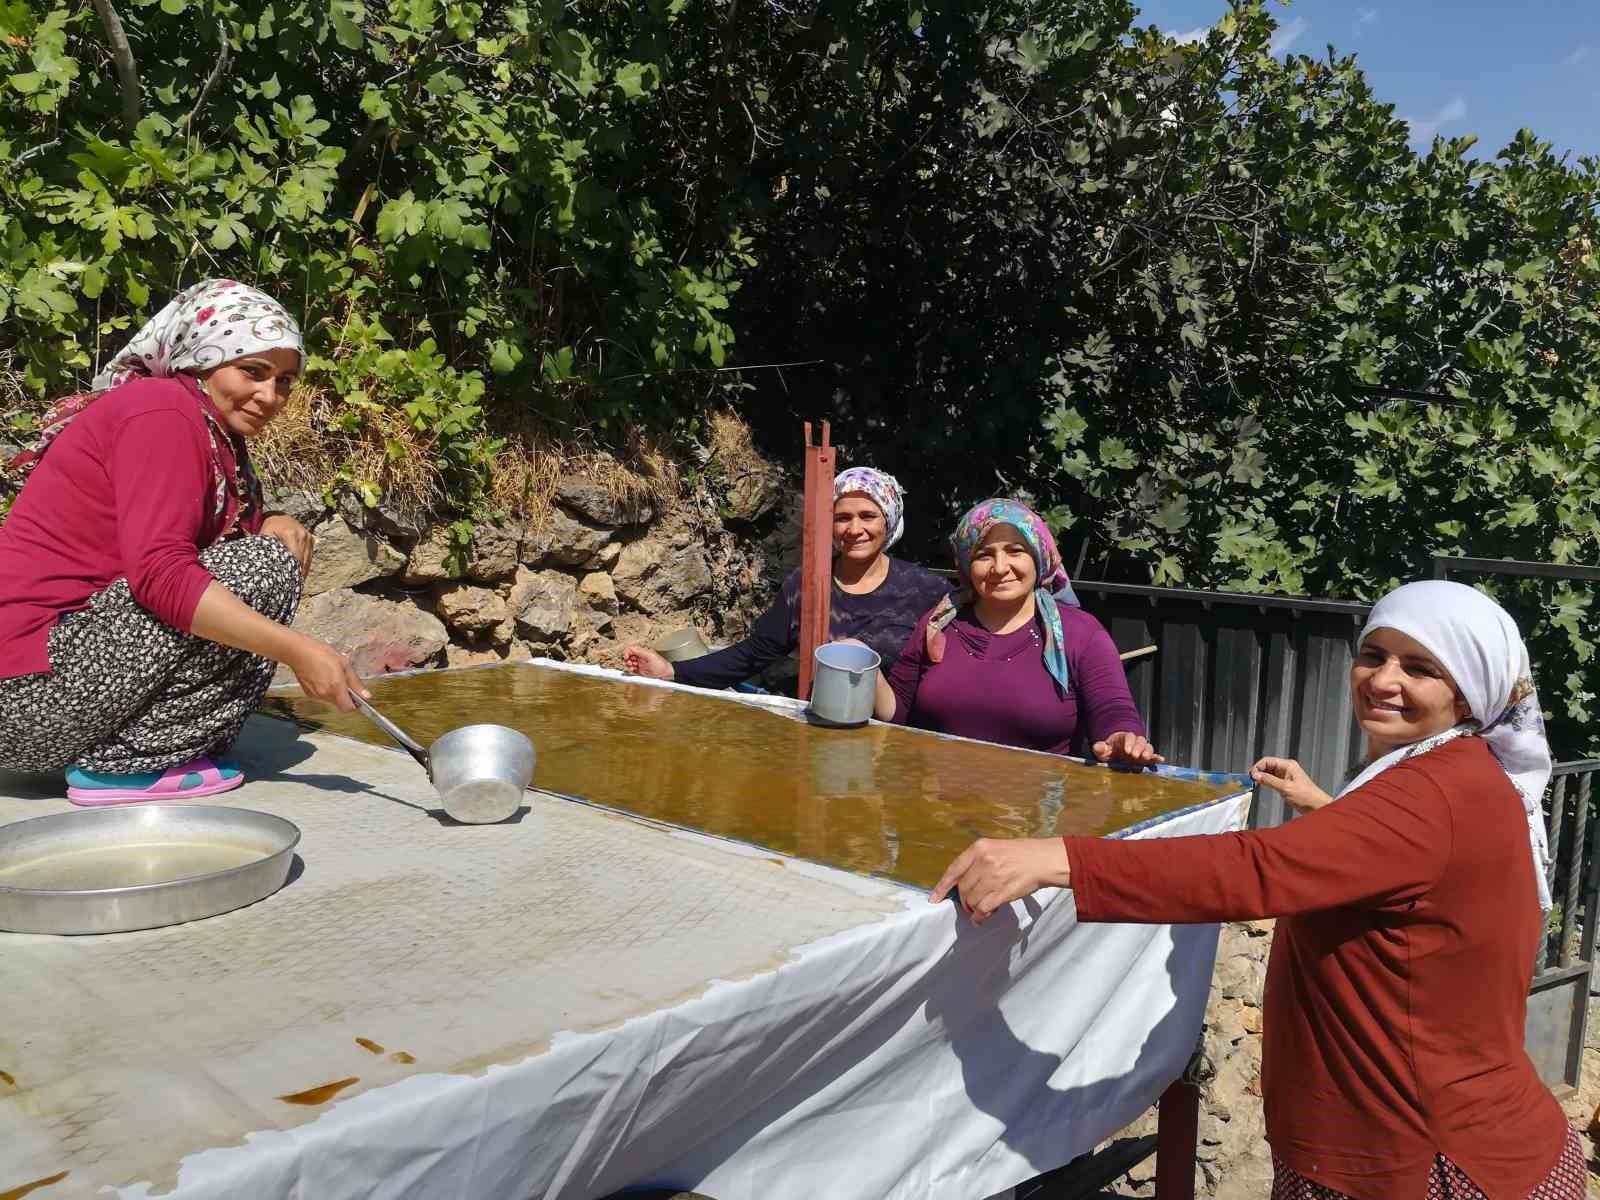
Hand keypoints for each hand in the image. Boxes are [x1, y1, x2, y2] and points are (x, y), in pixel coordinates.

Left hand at [262, 514, 313, 577]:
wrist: (278, 516)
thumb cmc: (269, 526)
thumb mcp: (265, 535)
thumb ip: (269, 548)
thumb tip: (270, 566)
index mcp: (291, 534)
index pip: (295, 558)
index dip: (293, 572)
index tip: (290, 583)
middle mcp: (303, 535)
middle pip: (303, 560)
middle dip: (299, 574)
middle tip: (293, 587)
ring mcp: (308, 537)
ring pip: (307, 559)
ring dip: (303, 571)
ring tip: (298, 583)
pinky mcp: (311, 539)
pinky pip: (309, 555)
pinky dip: (305, 565)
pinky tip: (301, 574)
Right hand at [288, 636, 367, 711]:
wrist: (298, 652)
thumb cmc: (320, 654)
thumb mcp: (344, 664)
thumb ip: (355, 682)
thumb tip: (366, 695)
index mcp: (336, 687)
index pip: (348, 708)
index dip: (355, 704)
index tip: (357, 697)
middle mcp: (325, 694)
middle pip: (340, 704)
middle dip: (345, 696)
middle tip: (344, 681)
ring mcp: (316, 695)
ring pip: (331, 700)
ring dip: (335, 692)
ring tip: (332, 676)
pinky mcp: (308, 693)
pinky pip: (322, 696)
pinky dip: (325, 690)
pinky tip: (322, 677)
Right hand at [622, 645, 674, 680]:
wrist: (666, 674)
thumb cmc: (661, 665)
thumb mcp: (650, 656)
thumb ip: (640, 652)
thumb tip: (630, 649)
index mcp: (643, 652)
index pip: (631, 649)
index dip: (627, 653)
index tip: (626, 657)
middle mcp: (641, 658)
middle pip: (629, 656)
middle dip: (627, 660)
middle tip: (630, 663)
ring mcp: (640, 665)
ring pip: (629, 663)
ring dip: (629, 665)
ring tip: (632, 667)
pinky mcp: (641, 671)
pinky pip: (632, 670)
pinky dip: (631, 671)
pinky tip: (633, 671)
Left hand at [930, 837, 1071, 924]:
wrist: (1042, 860)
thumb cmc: (1019, 854)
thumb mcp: (994, 848)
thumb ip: (976, 862)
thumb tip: (961, 883)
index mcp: (979, 848)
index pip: (953, 870)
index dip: (942, 887)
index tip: (934, 898)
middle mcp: (984, 861)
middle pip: (963, 888)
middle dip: (964, 900)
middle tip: (969, 905)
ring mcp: (993, 877)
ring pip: (972, 900)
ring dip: (973, 909)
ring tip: (980, 910)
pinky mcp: (1003, 892)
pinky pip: (983, 909)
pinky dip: (980, 917)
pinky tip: (981, 918)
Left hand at [1092, 730, 1163, 766]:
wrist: (1116, 754)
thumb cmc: (1110, 751)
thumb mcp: (1103, 750)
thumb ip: (1100, 748)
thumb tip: (1098, 747)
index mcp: (1125, 738)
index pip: (1129, 737)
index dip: (1129, 743)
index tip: (1127, 750)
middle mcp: (1135, 742)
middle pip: (1140, 741)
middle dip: (1138, 747)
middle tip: (1135, 755)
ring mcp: (1142, 749)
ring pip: (1148, 747)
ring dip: (1148, 752)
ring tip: (1146, 758)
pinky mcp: (1146, 758)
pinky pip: (1153, 756)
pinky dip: (1157, 757)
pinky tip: (1160, 759)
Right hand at [1250, 757, 1332, 811]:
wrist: (1317, 806)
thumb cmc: (1307, 796)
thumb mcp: (1285, 788)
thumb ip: (1269, 780)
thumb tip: (1256, 775)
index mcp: (1288, 765)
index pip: (1268, 761)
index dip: (1258, 767)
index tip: (1252, 775)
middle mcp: (1287, 769)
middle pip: (1267, 766)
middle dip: (1258, 772)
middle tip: (1252, 780)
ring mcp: (1286, 776)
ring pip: (1269, 773)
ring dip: (1262, 777)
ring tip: (1255, 783)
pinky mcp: (1285, 784)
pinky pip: (1272, 779)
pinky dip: (1266, 782)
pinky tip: (1262, 786)